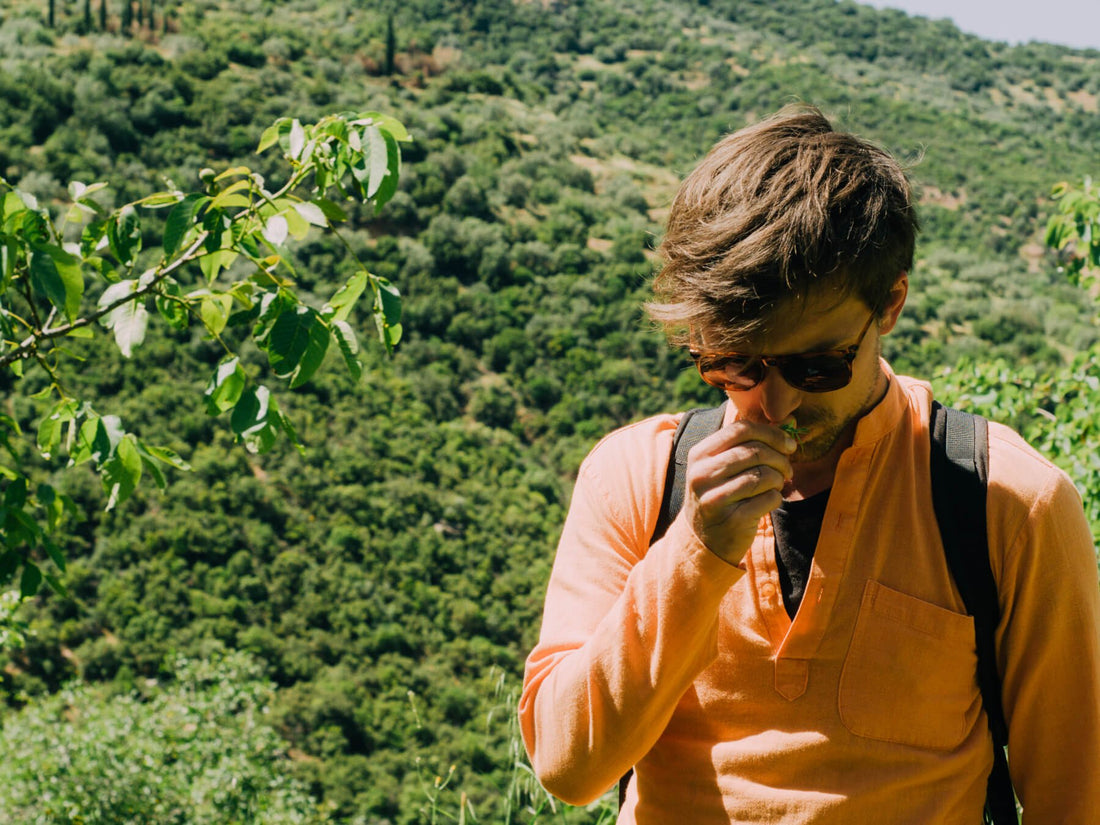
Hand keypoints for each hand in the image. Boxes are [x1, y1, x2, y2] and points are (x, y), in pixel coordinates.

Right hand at [682, 421, 795, 564]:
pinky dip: (776, 497)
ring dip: (779, 479)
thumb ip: (752, 442)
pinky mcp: (732, 519)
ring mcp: (715, 498)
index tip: (789, 444)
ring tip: (777, 485)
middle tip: (788, 469)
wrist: (704, 540)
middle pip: (754, 451)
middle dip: (780, 459)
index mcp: (700, 454)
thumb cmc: (721, 494)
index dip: (771, 433)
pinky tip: (769, 501)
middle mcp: (702, 474)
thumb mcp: (725, 466)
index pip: (740, 429)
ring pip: (763, 475)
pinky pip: (769, 498)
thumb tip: (791, 420)